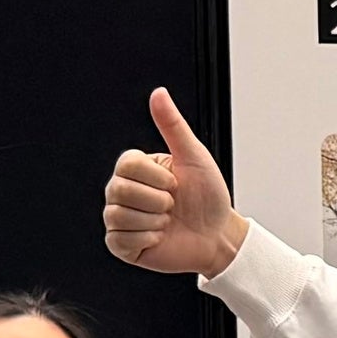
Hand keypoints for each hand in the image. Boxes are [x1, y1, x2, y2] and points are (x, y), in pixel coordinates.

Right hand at [104, 87, 247, 277]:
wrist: (217, 235)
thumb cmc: (208, 196)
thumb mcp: (194, 156)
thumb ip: (173, 125)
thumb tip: (159, 94)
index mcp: (135, 168)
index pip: (128, 164)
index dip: (159, 178)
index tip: (176, 183)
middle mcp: (122, 190)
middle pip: (119, 190)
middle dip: (158, 201)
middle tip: (173, 205)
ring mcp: (119, 217)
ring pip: (119, 215)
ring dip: (154, 221)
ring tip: (167, 221)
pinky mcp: (121, 244)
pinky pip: (120, 239)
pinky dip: (146, 239)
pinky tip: (159, 236)